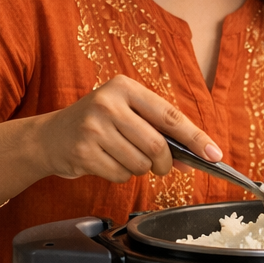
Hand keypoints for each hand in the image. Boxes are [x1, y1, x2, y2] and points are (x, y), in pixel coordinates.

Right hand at [31, 75, 218, 182]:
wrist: (48, 137)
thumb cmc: (98, 124)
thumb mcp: (127, 114)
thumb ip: (160, 131)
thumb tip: (197, 158)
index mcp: (124, 87)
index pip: (170, 116)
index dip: (196, 138)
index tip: (214, 155)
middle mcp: (108, 103)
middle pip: (157, 146)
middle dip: (165, 163)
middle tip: (162, 167)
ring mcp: (92, 127)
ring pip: (140, 164)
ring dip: (140, 169)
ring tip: (124, 157)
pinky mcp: (82, 152)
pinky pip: (120, 175)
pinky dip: (121, 175)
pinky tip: (106, 162)